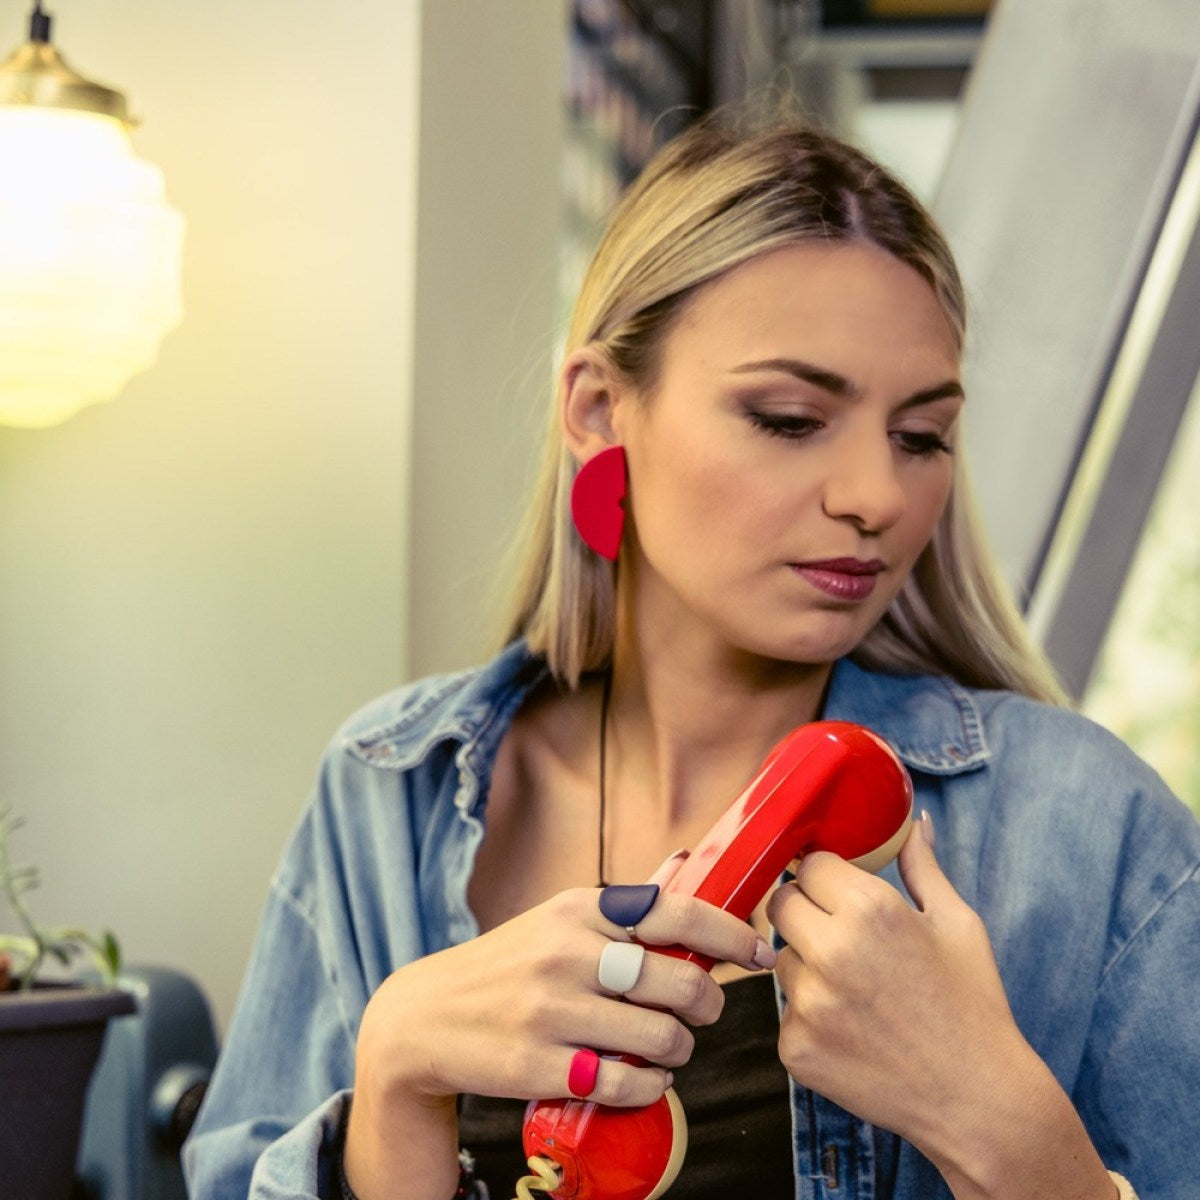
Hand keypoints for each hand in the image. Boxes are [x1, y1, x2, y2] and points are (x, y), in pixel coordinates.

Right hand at [345, 869, 773, 1199]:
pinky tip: (643, 1079)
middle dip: (707, 1004)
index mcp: (580, 909)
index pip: (676, 912)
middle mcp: (568, 952)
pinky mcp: (540, 1065)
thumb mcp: (559, 920)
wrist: (426, 1018)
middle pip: (680, 982)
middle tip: (700, 1012)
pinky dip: (650, 1087)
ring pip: (662, 1038)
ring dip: (679, 1050)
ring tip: (668, 1048)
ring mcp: (552, 1010)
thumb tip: (684, 864)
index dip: (731, 934)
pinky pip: (627, 1084)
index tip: (761, 951)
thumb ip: (625, 905)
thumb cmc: (509, 966)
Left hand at [767, 816, 1112, 1198]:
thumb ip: (923, 867)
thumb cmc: (972, 1006)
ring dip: (806, 965)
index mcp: (871, 910)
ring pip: (782, 957)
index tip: (838, 890)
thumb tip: (915, 823)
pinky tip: (853, 1030)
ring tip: (858, 991)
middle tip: (841, 936)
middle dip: (805, 911)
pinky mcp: (795, 1046)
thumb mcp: (958, 925)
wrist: (979, 1102)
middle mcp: (831, 951)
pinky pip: (785, 1012)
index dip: (825, 875)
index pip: (809, 864)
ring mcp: (808, 1002)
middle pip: (781, 903)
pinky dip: (810, 1017)